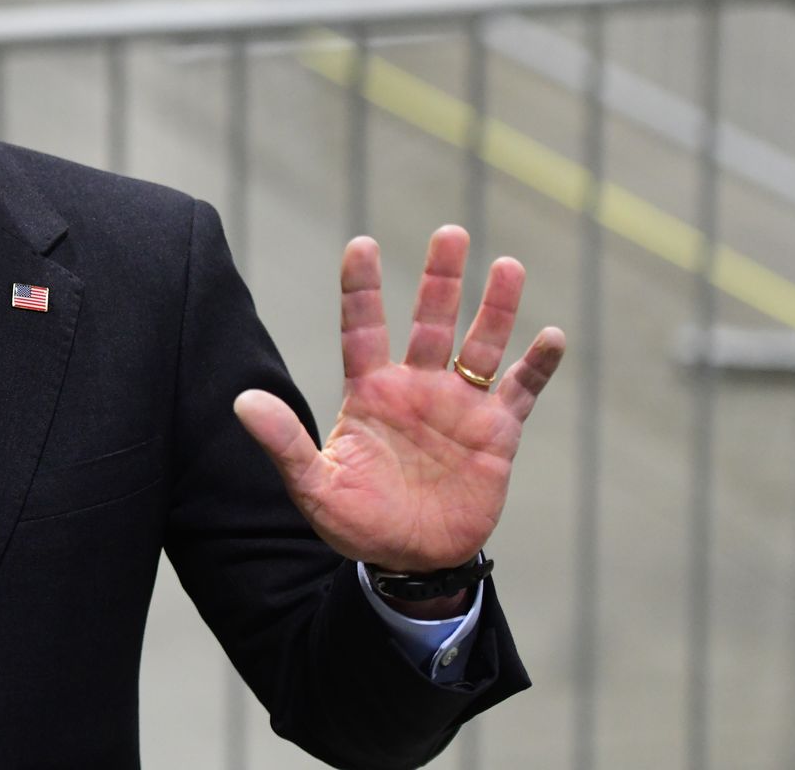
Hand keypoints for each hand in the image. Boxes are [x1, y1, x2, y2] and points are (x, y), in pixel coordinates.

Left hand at [233, 226, 565, 572]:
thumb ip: (284, 442)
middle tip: (450, 233)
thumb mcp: (314, 486)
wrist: (409, 561)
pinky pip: (520, 391)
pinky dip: (537, 366)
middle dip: (440, 279)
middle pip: (430, 321)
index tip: (361, 244)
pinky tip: (551, 336)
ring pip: (481, 345)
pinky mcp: (496, 433)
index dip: (362, 288)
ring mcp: (459, 406)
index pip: (362, 329)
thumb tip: (243, 401)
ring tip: (508, 265)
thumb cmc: (355, 522)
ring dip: (495, 309)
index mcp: (370, 393)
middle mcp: (416, 388)